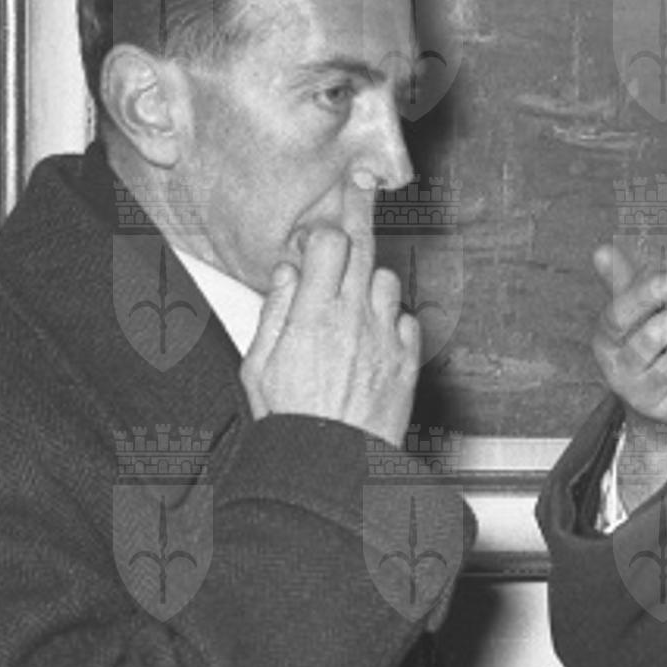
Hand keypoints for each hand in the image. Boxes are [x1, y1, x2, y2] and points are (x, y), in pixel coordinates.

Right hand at [241, 178, 419, 447]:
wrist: (334, 466)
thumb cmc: (293, 423)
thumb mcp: (259, 367)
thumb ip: (274, 311)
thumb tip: (288, 272)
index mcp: (313, 317)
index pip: (330, 242)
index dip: (323, 231)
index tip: (318, 234)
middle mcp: (353, 320)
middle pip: (363, 246)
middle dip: (357, 218)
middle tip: (355, 200)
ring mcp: (385, 339)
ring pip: (387, 280)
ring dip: (370, 283)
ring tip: (352, 304)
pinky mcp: (406, 361)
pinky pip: (407, 319)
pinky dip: (393, 320)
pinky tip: (374, 337)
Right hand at [591, 244, 666, 442]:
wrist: (653, 406)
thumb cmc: (644, 347)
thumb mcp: (632, 317)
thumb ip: (624, 282)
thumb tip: (601, 250)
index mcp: (606, 341)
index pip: (618, 317)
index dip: (643, 296)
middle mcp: (620, 371)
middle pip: (652, 338)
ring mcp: (646, 395)